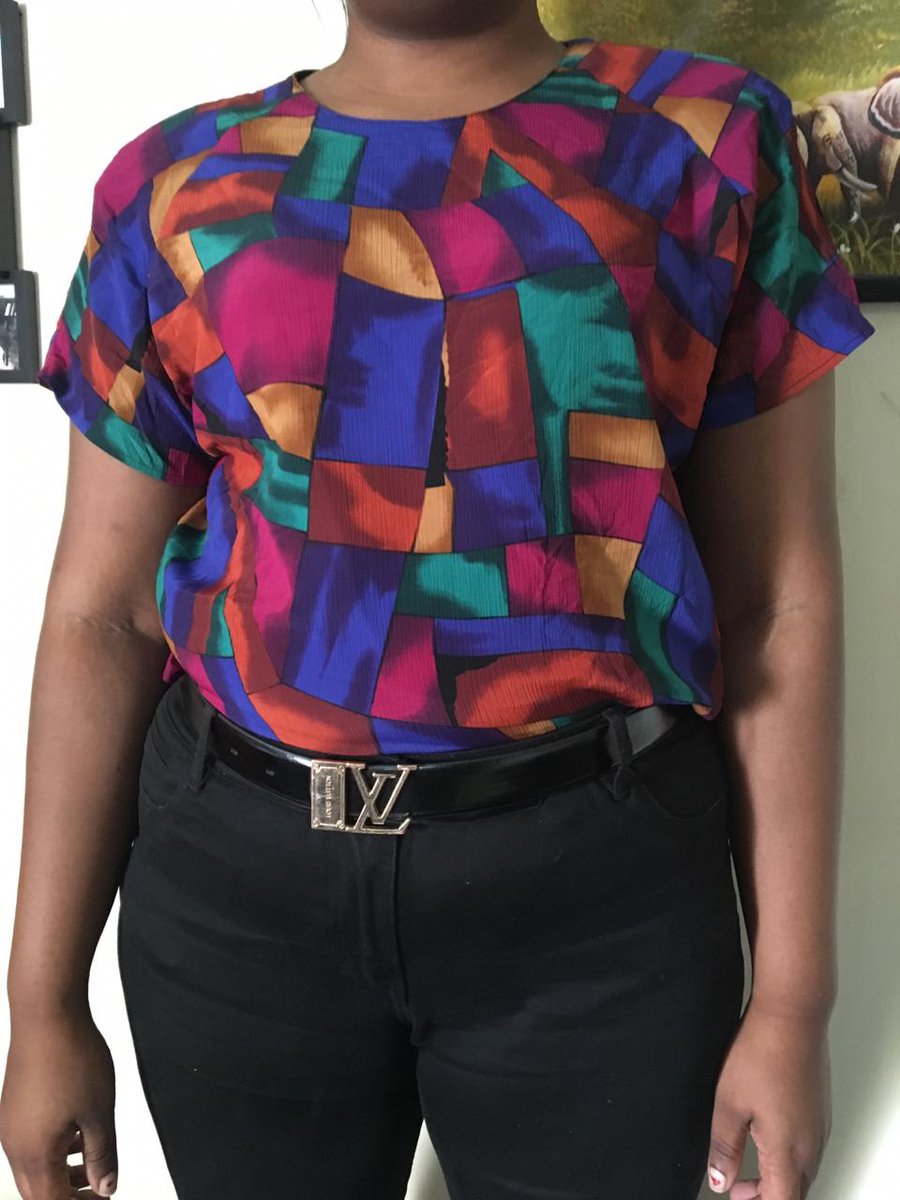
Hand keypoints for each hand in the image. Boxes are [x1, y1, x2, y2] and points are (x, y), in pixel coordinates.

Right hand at [0, 1007, 117, 1197]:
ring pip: (33, 1167)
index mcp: (35, 1154)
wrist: (46, 1014)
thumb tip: (106, 1187)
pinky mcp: (12, 1107)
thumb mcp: (99, 1112)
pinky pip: (29, 1143)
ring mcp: (10, 1125)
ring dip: (61, 1174)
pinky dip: (53, 1149)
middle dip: (69, 1196)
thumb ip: (102, 1155)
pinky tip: (77, 1133)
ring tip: (92, 1163)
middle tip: (99, 1189)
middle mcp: (14, 1146)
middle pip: (38, 1192)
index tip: (104, 1198)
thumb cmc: (72, 1058)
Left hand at [705, 999, 831, 1198]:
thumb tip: (720, 1180)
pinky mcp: (821, 1110)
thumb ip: (724, 1148)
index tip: (735, 1195)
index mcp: (788, 1151)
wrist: (792, 1016)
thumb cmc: (761, 1054)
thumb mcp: (729, 1104)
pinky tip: (767, 1135)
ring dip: (778, 1176)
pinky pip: (809, 1148)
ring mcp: (820, 1127)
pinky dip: (789, 1156)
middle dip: (767, 1195)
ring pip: (803, 1171)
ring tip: (748, 1159)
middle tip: (738, 1184)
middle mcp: (811, 1145)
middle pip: (795, 1191)